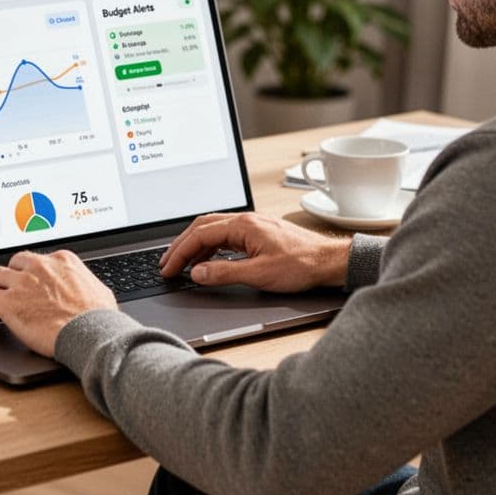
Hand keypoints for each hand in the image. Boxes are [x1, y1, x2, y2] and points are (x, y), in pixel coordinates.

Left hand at [0, 250, 117, 356]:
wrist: (90, 333)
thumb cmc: (98, 317)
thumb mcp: (98, 289)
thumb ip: (83, 283)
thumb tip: (84, 290)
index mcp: (61, 260)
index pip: (38, 260)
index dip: (30, 272)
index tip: (29, 281)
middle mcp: (40, 266)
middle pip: (15, 263)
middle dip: (11, 275)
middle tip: (9, 288)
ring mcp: (22, 283)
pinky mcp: (8, 302)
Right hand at [159, 212, 350, 292]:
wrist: (329, 261)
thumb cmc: (301, 264)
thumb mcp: (259, 274)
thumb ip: (224, 273)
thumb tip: (197, 273)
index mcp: (243, 225)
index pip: (200, 235)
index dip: (179, 252)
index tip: (168, 268)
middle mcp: (245, 220)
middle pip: (201, 227)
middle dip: (180, 245)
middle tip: (166, 263)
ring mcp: (252, 225)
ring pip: (212, 230)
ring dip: (194, 245)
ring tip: (181, 263)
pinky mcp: (258, 233)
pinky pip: (225, 235)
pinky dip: (209, 247)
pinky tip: (207, 260)